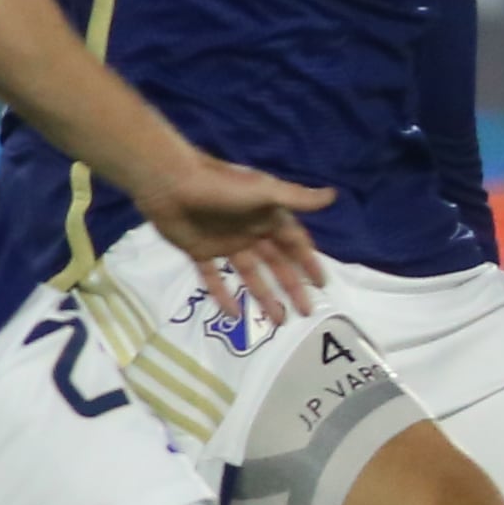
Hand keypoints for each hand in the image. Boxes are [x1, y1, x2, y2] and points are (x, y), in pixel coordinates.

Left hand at [134, 158, 333, 318]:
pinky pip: (214, 278)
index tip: (322, 284)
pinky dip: (223, 296)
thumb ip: (297, 198)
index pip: (294, 244)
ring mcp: (225, 244)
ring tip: (278, 320)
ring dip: (264, 296)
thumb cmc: (221, 186)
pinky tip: (234, 316)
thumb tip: (333, 196)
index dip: (308, 262)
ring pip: (250, 275)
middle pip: (276, 264)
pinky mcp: (200, 252)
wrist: (171, 184)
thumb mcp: (264, 191)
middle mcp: (250, 232)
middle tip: (306, 312)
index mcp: (267, 217)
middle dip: (292, 287)